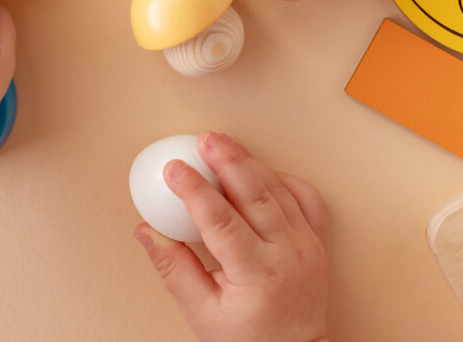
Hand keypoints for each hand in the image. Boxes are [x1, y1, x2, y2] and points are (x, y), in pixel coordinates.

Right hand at [135, 133, 328, 341]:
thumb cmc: (249, 339)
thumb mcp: (202, 312)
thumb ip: (173, 269)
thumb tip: (147, 231)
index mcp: (257, 275)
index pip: (221, 221)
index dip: (195, 191)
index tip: (174, 169)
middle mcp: (287, 254)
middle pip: (255, 194)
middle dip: (227, 161)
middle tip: (203, 140)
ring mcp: (306, 244)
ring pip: (278, 190)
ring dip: (250, 162)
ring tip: (223, 145)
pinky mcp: (315, 240)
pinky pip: (305, 197)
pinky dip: (283, 178)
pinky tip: (262, 169)